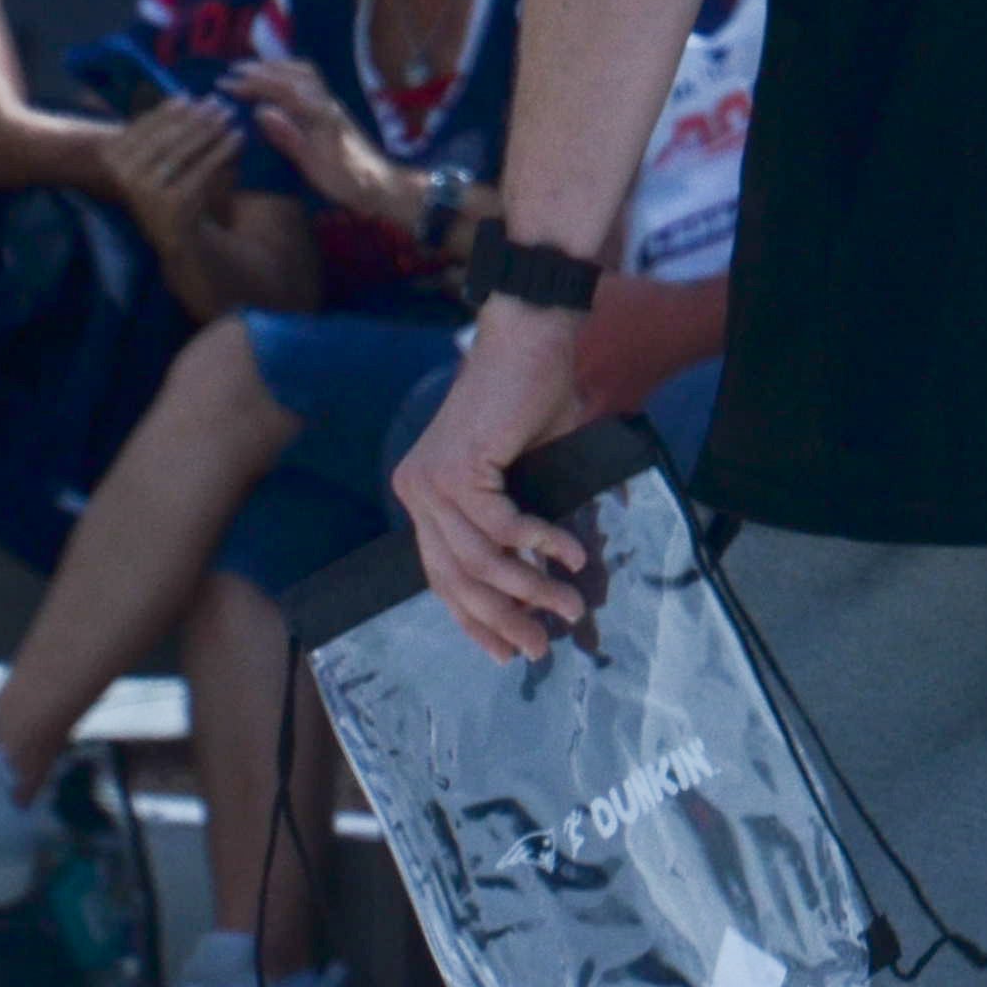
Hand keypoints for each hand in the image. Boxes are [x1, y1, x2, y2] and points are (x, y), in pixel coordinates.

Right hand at [104, 96, 241, 250]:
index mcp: (113, 158)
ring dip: (209, 128)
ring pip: (184, 150)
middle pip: (166, 136)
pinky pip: (203, 168)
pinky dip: (222, 149)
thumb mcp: (156, 156)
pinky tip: (238, 136)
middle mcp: (125, 175)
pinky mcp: (174, 203)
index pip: (144, 125)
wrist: (176, 233)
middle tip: (216, 102)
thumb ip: (164, 130)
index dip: (168, 110)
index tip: (189, 97)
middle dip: (193, 117)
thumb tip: (190, 99)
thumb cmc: (167, 185)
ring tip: (228, 114)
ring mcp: (148, 191)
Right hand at [223, 57, 415, 228]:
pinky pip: (308, 80)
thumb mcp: (314, 165)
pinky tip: (276, 81)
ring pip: (303, 73)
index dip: (253, 84)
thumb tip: (260, 110)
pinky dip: (288, 73)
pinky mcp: (333, 109)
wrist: (382, 184)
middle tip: (230, 73)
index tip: (226, 83)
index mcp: (320, 113)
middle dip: (260, 71)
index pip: (282, 89)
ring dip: (275, 68)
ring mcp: (331, 103)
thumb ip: (289, 137)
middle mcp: (327, 101)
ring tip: (249, 70)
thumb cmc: (347, 180)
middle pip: (292, 74)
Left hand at [394, 305, 596, 660]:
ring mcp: (429, 481)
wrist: (531, 336)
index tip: (507, 649)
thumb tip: (557, 581)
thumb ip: (527, 525)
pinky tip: (572, 556)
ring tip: (571, 607)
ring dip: (530, 590)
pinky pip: (501, 528)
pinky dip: (540, 546)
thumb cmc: (534, 398)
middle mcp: (415, 492)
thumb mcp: (529, 474)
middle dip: (502, 620)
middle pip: (455, 579)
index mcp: (423, 495)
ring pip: (479, 561)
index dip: (474, 618)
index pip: (441, 575)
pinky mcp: (457, 468)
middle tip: (542, 647)